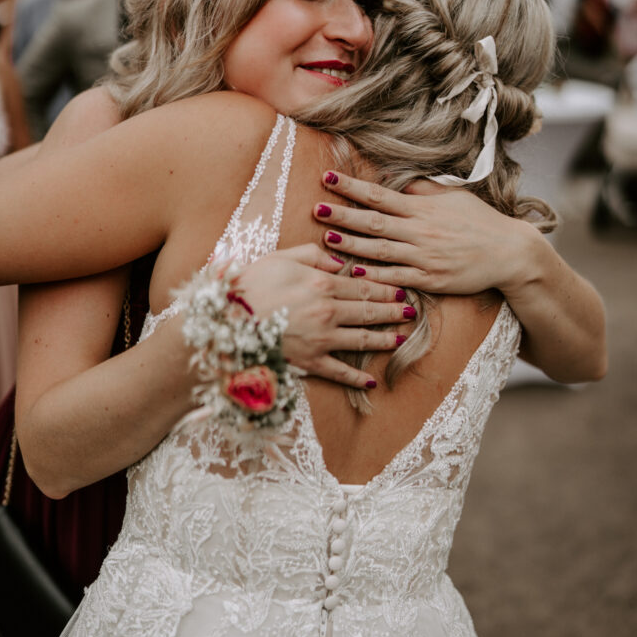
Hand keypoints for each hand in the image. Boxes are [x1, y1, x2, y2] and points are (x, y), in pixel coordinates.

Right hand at [234, 245, 415, 387]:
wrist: (225, 322)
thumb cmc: (249, 285)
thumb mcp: (279, 257)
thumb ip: (312, 254)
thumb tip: (338, 260)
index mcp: (322, 283)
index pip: (363, 285)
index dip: (384, 287)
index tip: (400, 289)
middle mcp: (329, 311)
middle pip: (369, 311)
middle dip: (393, 311)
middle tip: (411, 311)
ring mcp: (322, 340)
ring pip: (362, 339)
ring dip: (384, 339)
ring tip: (400, 338)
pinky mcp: (310, 362)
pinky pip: (339, 372)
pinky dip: (357, 378)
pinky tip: (371, 381)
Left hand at [313, 171, 535, 296]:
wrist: (509, 252)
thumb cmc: (479, 222)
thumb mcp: (453, 197)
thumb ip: (422, 189)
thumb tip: (396, 177)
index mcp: (423, 208)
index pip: (380, 195)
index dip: (352, 187)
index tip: (329, 179)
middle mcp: (421, 231)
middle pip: (374, 221)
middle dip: (343, 214)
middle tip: (317, 208)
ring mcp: (425, 256)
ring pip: (380, 250)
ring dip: (351, 244)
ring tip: (325, 237)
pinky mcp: (430, 280)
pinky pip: (397, 277)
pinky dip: (375, 275)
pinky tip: (354, 272)